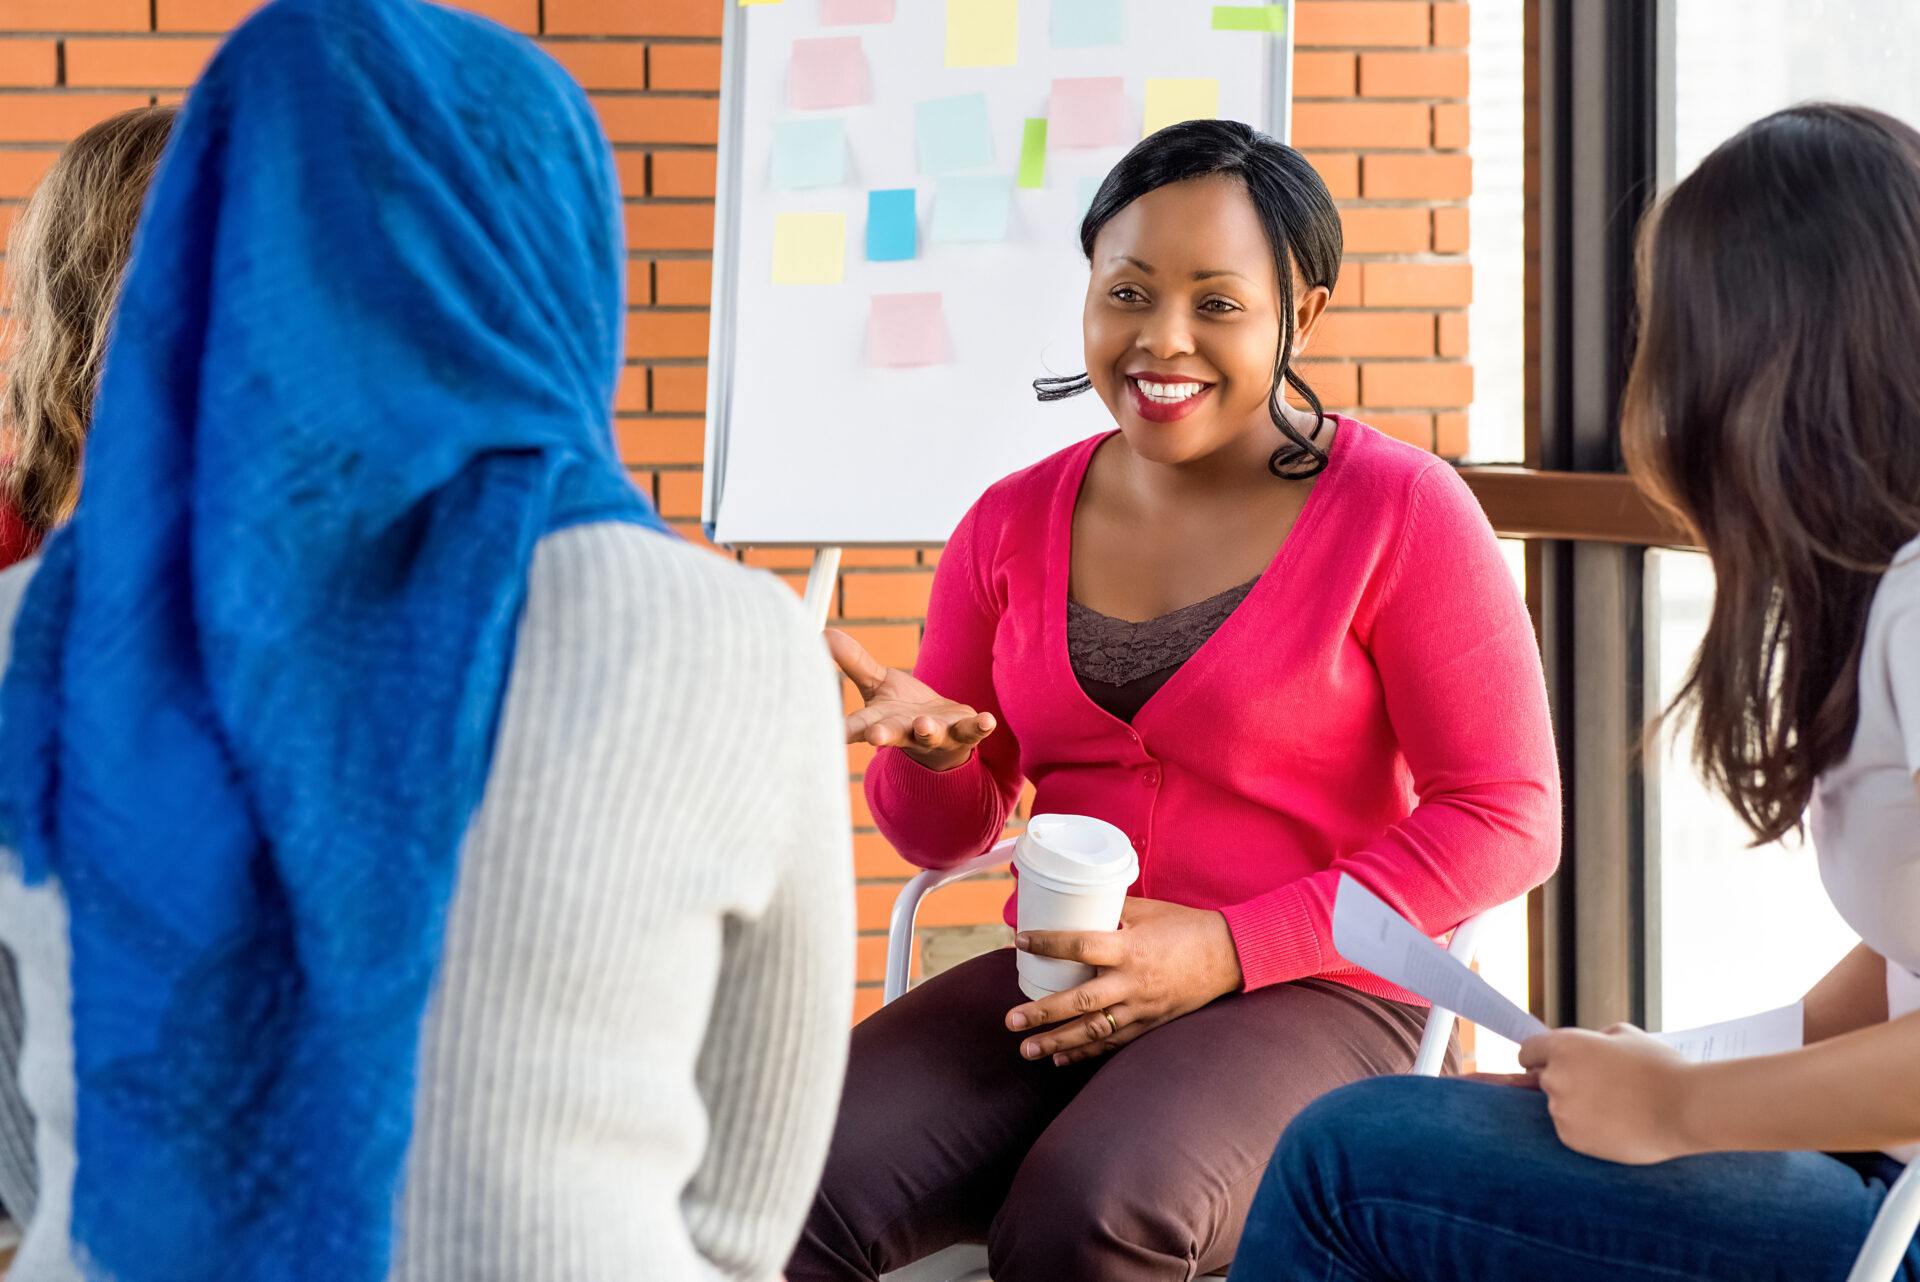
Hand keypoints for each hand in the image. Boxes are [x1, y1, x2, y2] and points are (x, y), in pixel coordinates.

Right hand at [826, 629, 994, 770]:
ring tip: (923, 725)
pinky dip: (980, 726)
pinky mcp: (964, 732)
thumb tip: (822, 634)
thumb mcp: (877, 685)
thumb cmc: (903, 711)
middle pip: (892, 735)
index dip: (843, 730)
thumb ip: (852, 661)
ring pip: (930, 734)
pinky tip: (988, 721)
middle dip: (883, 736)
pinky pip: (973, 731)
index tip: (830, 735)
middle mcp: (906, 732)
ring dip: (927, 730)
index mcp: (881, 722)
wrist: (944, 741)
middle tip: (874, 737)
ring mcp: (936, 734)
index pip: (857, 726)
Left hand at [1004, 897, 1243, 1065]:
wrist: (1228, 955)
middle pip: (1080, 1001)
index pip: (1081, 946)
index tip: (1020, 942)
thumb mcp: (1146, 910)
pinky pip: (1113, 1042)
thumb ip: (1110, 911)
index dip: (1048, 944)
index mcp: (1131, 948)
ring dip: (1058, 1043)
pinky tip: (1060, 1058)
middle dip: (1043, 1014)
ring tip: (1027, 1050)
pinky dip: (1086, 1052)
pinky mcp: (1150, 1024)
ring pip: (1094, 1030)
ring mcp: (1142, 1007)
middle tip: (1011, 1022)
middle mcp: (1133, 981)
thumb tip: (1071, 905)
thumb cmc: (1184, 926)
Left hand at [1516, 1025, 1700, 1163]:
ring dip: (1576, 1106)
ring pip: (1559, 1106)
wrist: (1685, 1108)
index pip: (1528, 1051)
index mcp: (1564, 1047)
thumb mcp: (1623, 1036)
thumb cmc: (1659, 1067)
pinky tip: (1615, 1124)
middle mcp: (1555, 1078)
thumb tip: (1579, 1049)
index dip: (1539, 1056)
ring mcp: (1562, 1111)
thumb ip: (1591, 1040)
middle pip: (1544, 1079)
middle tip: (1601, 1087)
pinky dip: (1586, 1128)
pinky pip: (1571, 1130)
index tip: (1545, 1063)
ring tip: (1616, 1107)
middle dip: (1565, 1080)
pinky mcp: (1572, 1139)